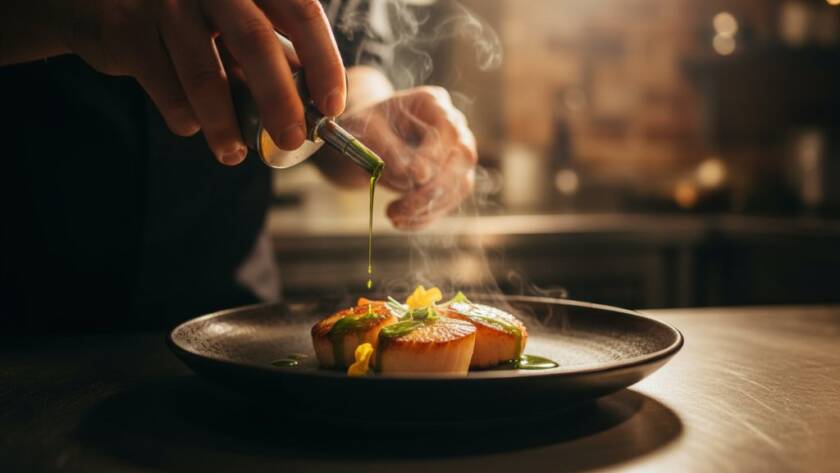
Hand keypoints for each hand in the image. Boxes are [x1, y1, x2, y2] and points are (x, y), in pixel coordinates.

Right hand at [60, 0, 344, 164]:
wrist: (106, 3)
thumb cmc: (192, 19)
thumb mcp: (238, 24)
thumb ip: (276, 55)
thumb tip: (320, 108)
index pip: (302, 13)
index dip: (323, 62)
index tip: (332, 107)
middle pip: (256, 42)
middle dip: (279, 100)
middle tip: (291, 141)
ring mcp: (167, 2)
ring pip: (205, 75)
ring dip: (225, 125)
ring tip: (235, 155)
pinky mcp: (127, 30)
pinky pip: (167, 89)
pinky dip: (185, 117)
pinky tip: (192, 124)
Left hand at [319, 84, 477, 229]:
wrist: (363, 142)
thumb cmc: (364, 129)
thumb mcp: (367, 132)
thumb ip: (391, 149)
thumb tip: (419, 176)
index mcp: (432, 104)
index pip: (450, 130)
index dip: (435, 155)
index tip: (414, 177)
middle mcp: (453, 127)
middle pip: (464, 158)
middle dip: (434, 188)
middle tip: (401, 208)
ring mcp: (456, 155)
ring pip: (460, 185)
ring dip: (428, 207)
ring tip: (394, 215)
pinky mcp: (451, 180)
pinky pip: (448, 203)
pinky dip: (425, 217)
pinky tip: (401, 222)